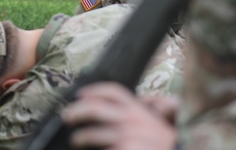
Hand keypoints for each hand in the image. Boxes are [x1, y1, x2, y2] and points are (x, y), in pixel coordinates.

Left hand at [61, 82, 176, 149]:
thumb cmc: (168, 145)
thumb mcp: (160, 126)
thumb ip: (145, 116)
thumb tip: (134, 109)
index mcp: (140, 111)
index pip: (114, 92)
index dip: (94, 90)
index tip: (80, 94)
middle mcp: (133, 121)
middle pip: (95, 108)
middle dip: (76, 111)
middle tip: (66, 117)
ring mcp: (128, 138)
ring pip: (92, 134)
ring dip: (79, 138)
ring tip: (75, 140)